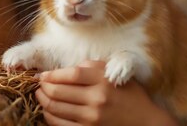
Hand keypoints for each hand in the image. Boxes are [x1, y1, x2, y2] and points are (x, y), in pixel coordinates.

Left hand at [35, 60, 177, 125]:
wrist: (146, 123)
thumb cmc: (128, 95)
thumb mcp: (113, 74)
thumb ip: (91, 66)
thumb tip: (64, 70)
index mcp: (103, 81)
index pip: (70, 74)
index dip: (52, 74)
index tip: (43, 75)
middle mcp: (97, 99)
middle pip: (58, 91)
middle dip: (43, 87)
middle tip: (39, 84)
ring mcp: (92, 118)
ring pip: (55, 108)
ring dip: (43, 100)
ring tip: (41, 95)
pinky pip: (60, 124)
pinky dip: (49, 116)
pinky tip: (48, 110)